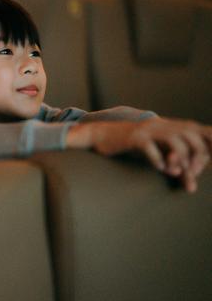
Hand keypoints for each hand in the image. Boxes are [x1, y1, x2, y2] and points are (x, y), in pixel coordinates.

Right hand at [67, 118, 211, 192]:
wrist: (100, 136)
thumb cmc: (128, 146)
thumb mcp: (152, 149)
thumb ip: (170, 158)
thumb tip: (186, 176)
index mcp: (168, 126)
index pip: (198, 131)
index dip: (207, 146)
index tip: (202, 167)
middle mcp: (160, 125)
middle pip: (191, 136)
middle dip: (197, 157)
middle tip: (193, 175)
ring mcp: (147, 130)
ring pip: (174, 142)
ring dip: (180, 161)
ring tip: (177, 174)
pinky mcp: (134, 138)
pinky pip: (151, 149)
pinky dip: (158, 161)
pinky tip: (159, 169)